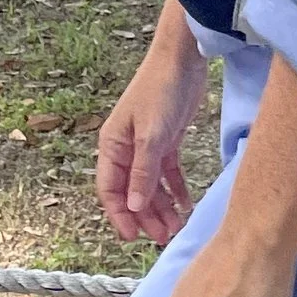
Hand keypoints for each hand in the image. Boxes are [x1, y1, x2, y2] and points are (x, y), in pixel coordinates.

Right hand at [96, 26, 208, 243]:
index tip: (133, 238)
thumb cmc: (161, 90)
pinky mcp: (167, 141)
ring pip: (151, 186)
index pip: (110, 190)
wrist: (183, 58)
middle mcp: (126, 149)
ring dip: (162, 207)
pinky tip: (186, 205)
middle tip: (163, 237)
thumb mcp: (152, 134)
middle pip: (132, 192)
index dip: (120, 215)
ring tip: (177, 227)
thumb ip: (143, 172)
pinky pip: (168, 173)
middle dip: (146, 216)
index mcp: (113, 146)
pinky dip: (176, 190)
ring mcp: (147, 146)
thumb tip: (133, 207)